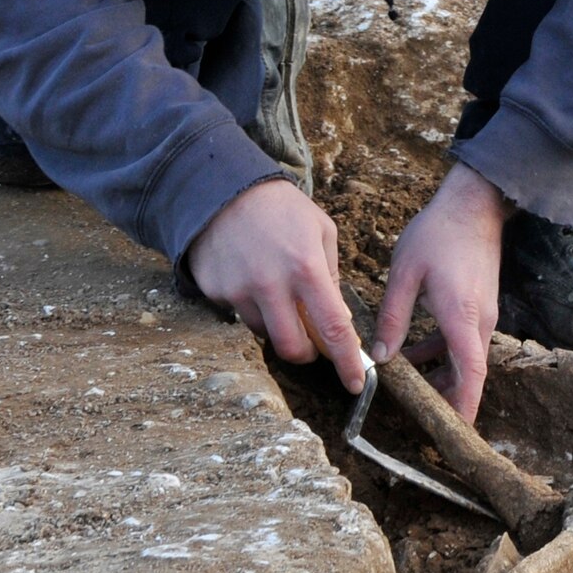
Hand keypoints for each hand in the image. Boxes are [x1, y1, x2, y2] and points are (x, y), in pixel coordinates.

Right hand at [187, 179, 365, 392]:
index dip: (345, 362)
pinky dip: (252, 307)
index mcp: (306, 267)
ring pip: (265, 334)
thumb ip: (332, 276)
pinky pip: (240, 316)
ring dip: (278, 325)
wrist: (224, 189)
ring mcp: (239, 290)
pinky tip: (251, 276)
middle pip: (293, 348)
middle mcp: (271, 284)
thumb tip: (339, 321)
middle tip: (312, 341)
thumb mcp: (320, 231)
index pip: (332, 328)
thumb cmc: (282, 210)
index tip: (356, 382)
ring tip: (277, 289)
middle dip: (307, 353)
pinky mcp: (216, 292)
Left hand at [372, 163, 511, 424]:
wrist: (473, 203)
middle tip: (423, 419)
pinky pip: (463, 339)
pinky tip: (415, 351)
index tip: (455, 432)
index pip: (471, 374)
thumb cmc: (438, 234)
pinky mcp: (479, 303)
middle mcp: (479, 321)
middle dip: (449, 398)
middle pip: (469, 373)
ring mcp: (483, 312)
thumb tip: (381, 356)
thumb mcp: (405, 274)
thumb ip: (392, 318)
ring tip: (411, 387)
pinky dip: (443, 352)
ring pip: (465, 357)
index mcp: (461, 317)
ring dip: (442, 374)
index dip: (463, 406)